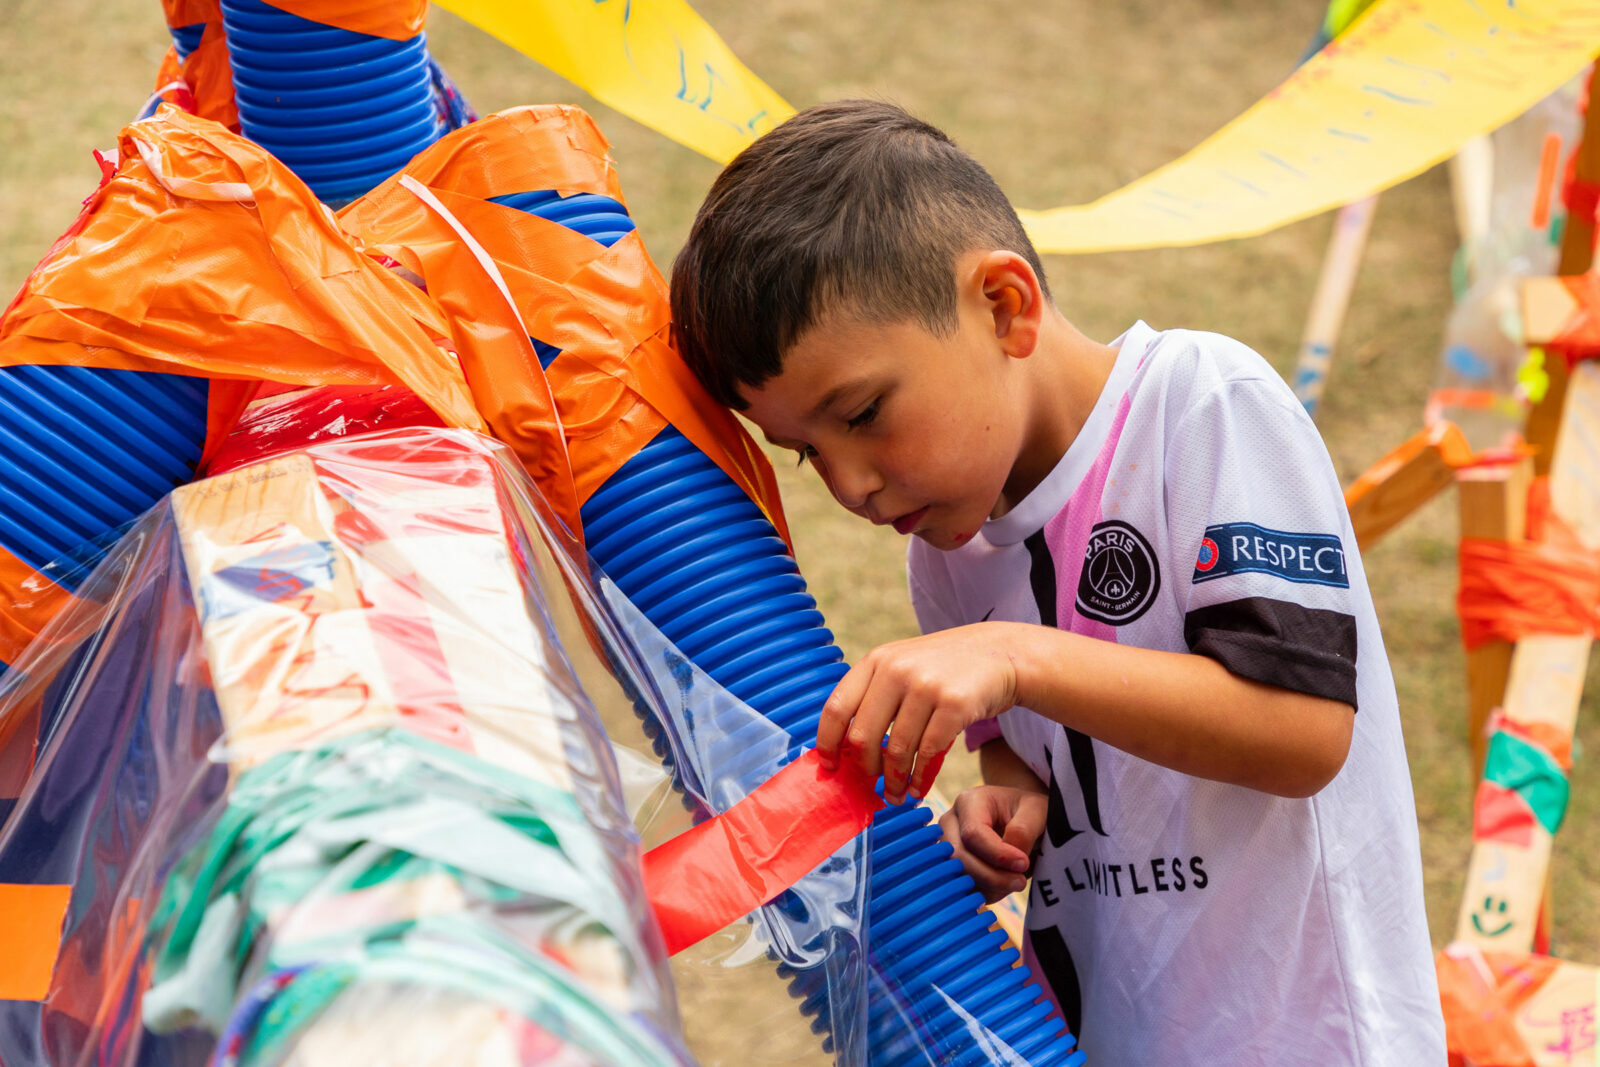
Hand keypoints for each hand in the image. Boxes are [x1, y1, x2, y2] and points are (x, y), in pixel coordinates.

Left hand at [816, 623, 1019, 803]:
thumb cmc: (944, 669)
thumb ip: (875, 695)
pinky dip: (920, 778)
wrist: (999, 653)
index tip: (831, 767)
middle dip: (864, 770)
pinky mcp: (954, 704)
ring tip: (896, 795)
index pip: (837, 708)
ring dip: (894, 782)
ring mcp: (926, 685)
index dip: (828, 744)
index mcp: (876, 660)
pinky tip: (919, 788)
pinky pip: (928, 753)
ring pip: (897, 750)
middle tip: (870, 785)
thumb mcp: (903, 665)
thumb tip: (845, 749)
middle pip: (863, 736)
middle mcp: (896, 670)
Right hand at [938, 785, 1046, 903]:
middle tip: (1020, 881)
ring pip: (959, 877)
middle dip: (992, 876)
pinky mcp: (952, 868)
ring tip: (1015, 881)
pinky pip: (963, 889)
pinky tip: (1004, 885)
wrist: (1023, 819)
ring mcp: (947, 847)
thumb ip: (1023, 831)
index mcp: (969, 802)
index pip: (973, 834)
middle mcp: (950, 823)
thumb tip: (1012, 862)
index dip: (998, 855)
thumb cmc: (1029, 812)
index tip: (1024, 864)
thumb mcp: (1035, 811)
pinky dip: (986, 893)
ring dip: (991, 887)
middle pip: (959, 858)